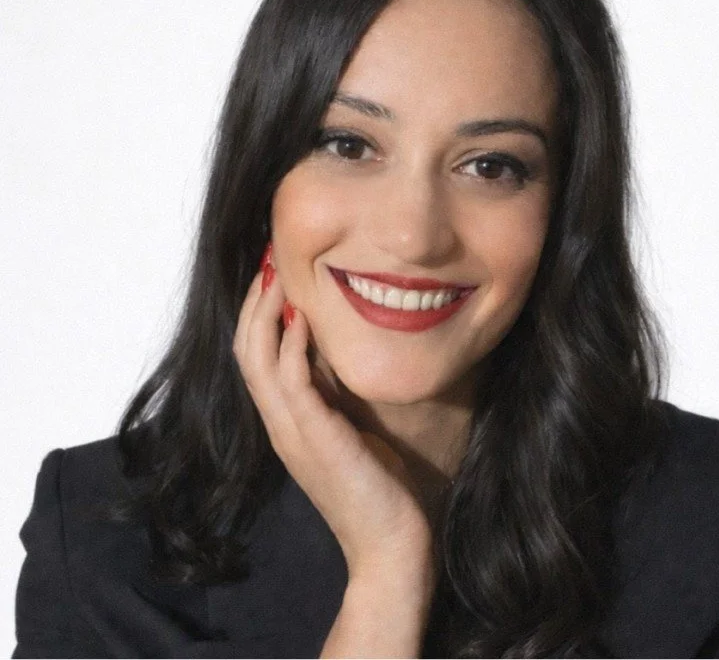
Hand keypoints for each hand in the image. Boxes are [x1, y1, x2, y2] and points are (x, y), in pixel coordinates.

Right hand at [233, 271, 433, 577]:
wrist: (389, 543)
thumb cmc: (375, 483)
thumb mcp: (347, 427)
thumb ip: (331, 392)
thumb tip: (331, 348)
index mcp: (285, 419)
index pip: (254, 355)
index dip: (258, 312)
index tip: (272, 272)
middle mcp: (279, 423)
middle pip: (246, 350)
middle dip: (255, 301)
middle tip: (267, 258)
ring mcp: (291, 432)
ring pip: (258, 361)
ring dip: (265, 313)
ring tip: (275, 273)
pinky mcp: (315, 439)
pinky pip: (292, 383)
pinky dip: (291, 346)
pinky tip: (304, 315)